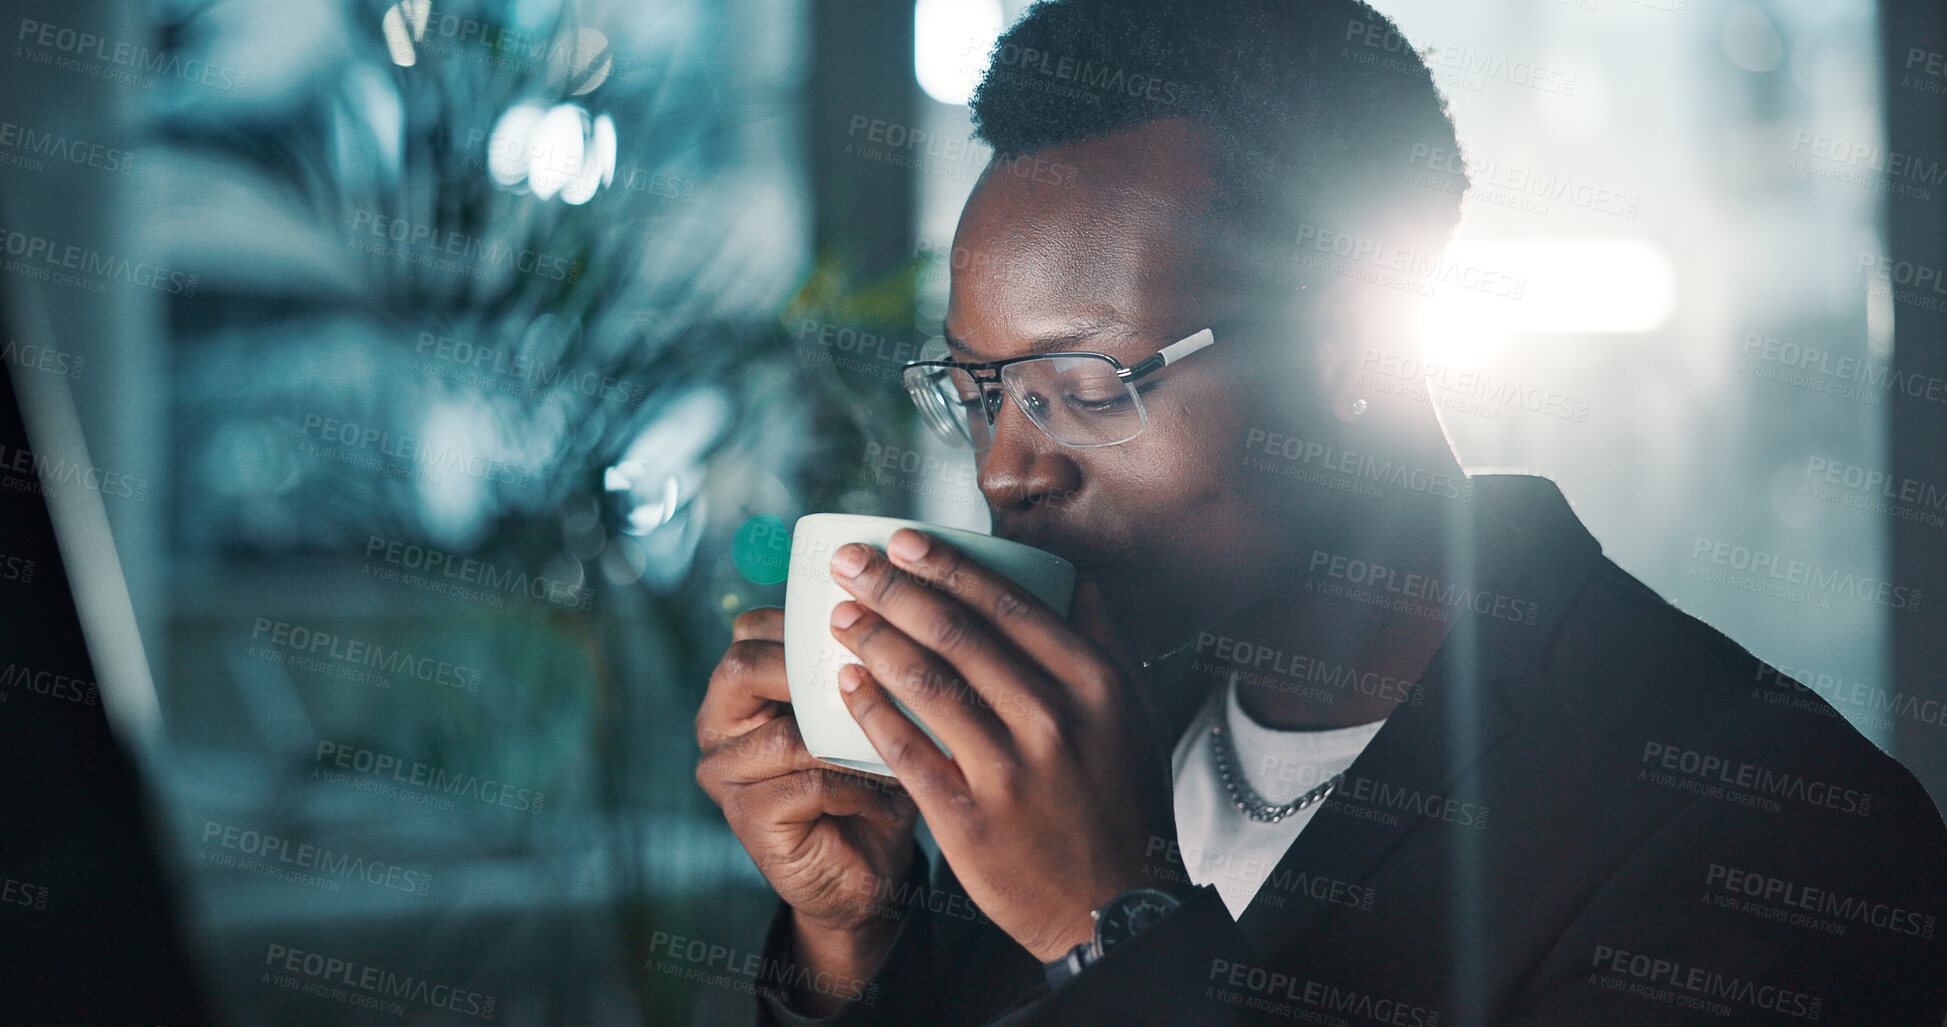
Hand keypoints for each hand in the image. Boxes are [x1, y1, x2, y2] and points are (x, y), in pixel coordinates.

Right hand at [694, 606, 918, 1013]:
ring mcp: (724, 776)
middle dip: (810, 670)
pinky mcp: (747, 819)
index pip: (752, 630)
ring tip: (892, 747)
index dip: (805, 623)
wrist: (871, 873)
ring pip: (783, 733)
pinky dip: (856, 785)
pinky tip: (883, 793)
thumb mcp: (867, 711)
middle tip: (868, 679)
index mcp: (739, 690)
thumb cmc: (872, 780)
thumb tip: (882, 606)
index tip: (864, 622)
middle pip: (742, 667)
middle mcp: (718, 727)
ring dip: (848, 739)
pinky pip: (807, 783)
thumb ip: (856, 664)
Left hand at [825, 529, 1179, 961]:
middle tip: (850, 563)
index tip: (903, 542)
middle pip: (958, 634)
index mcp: (1093, 682)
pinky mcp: (970, 819)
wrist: (1117, 907)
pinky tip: (847, 683)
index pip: (1008, 604)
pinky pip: (906, 751)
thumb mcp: (1133, 713)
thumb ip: (1103, 641)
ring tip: (840, 616)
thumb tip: (1075, 578)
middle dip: (894, 589)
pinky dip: (871, 710)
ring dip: (874, 640)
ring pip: (927, 684)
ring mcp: (1010, 771)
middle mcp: (1053, 719)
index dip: (947, 567)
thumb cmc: (1121, 803)